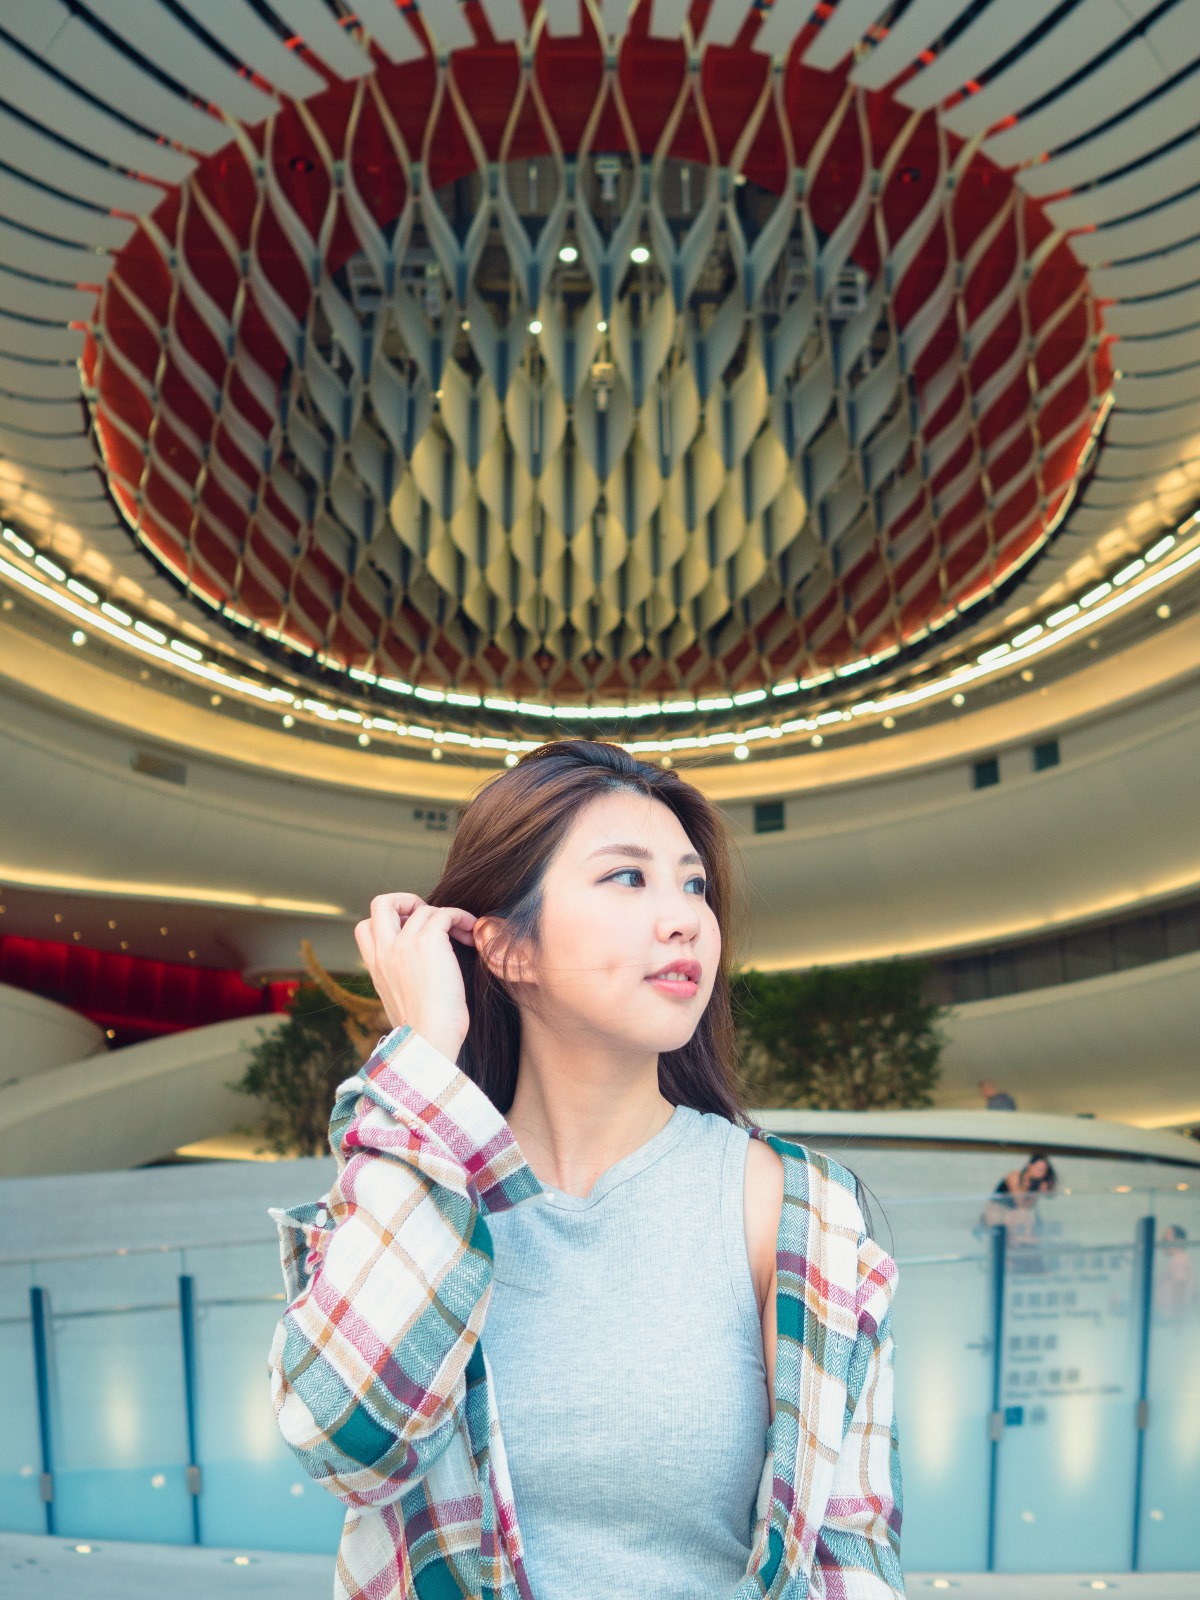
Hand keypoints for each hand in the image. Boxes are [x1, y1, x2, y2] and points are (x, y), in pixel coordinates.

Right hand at [354, 893, 475, 1063]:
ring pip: (423, 908)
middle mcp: (385, 951)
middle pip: (381, 903)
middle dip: (406, 900)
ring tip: (463, 932)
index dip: (389, 921)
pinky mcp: (428, 942)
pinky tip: (470, 934)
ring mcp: (404, 944)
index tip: (413, 933)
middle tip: (431, 918)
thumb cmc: (424, 1030)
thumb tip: (422, 969)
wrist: (429, 1039)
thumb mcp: (400, 1001)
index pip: (365, 927)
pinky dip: (460, 917)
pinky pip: (444, 913)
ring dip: (447, 916)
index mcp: (376, 967)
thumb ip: (401, 978)